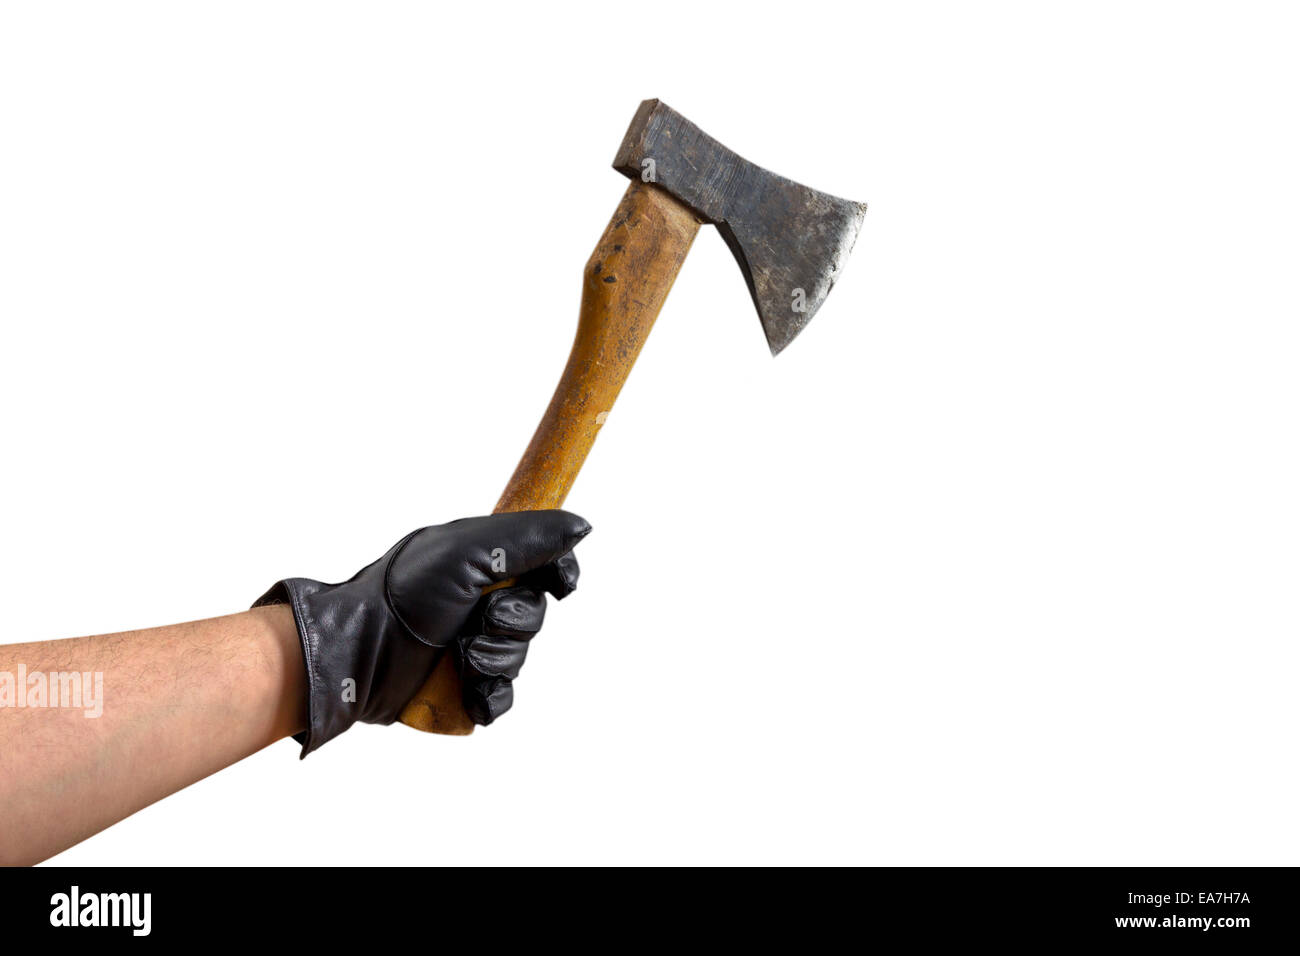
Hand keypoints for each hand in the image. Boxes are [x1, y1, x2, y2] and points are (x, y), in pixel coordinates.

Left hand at [255, 511, 590, 755]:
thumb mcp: (468, 550)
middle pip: (535, 615)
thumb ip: (528, 536)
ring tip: (462, 656)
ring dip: (496, 660)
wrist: (358, 652)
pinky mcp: (460, 689)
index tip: (562, 586)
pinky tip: (471, 690)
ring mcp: (469, 648)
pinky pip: (501, 699)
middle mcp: (476, 603)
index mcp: (480, 564)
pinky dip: (490, 698)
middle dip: (514, 623)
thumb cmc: (402, 592)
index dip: (559, 575)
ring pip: (519, 659)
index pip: (543, 565)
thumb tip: (582, 526)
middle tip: (479, 621)